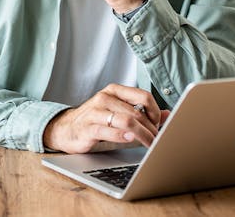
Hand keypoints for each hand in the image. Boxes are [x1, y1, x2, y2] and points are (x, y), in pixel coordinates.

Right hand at [43, 84, 163, 153]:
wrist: (67, 129)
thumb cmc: (96, 121)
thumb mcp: (119, 113)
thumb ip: (142, 113)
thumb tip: (167, 115)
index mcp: (115, 90)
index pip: (143, 96)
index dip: (155, 111)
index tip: (159, 125)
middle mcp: (105, 97)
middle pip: (137, 112)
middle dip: (151, 128)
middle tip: (156, 139)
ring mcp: (95, 111)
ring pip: (127, 120)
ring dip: (142, 134)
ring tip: (149, 143)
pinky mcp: (88, 127)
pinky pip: (109, 130)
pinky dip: (122, 135)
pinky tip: (130, 139)